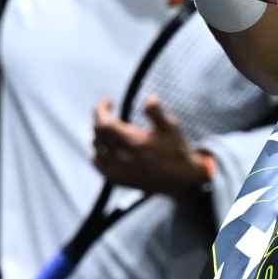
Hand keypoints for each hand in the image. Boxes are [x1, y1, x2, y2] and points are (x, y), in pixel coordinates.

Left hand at [91, 96, 210, 194]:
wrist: (181, 179)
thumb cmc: (177, 150)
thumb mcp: (171, 127)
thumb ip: (157, 112)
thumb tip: (149, 98)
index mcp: (135, 142)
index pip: (104, 124)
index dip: (101, 109)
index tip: (109, 100)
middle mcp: (123, 158)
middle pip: (98, 134)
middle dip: (100, 118)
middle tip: (108, 110)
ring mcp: (119, 171)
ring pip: (96, 149)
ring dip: (99, 135)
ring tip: (109, 127)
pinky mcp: (119, 180)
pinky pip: (99, 166)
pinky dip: (97, 153)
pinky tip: (106, 147)